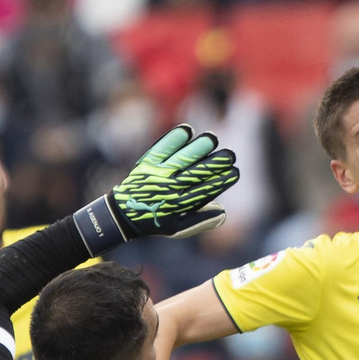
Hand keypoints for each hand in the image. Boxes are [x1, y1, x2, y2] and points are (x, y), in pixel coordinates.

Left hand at [109, 125, 239, 238]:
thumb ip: (201, 221)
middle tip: (230, 155)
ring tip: (212, 138)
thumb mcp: (178, 229)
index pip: (204, 191)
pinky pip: (160, 150)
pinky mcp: (146, 164)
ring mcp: (156, 175)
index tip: (235, 172)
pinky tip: (187, 130)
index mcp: (178, 207)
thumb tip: (223, 212)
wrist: (123, 215)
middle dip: (214, 163)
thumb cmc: (157, 221)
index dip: (221, 181)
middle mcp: (167, 190)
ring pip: (180, 159)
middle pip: (194, 174)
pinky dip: (173, 139)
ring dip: (197, 148)